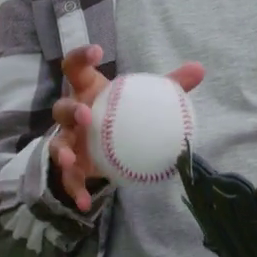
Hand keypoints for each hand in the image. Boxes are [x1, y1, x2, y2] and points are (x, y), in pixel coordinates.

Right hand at [50, 45, 204, 211]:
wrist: (108, 144)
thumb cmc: (122, 112)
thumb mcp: (144, 98)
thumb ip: (169, 85)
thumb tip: (200, 69)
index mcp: (87, 89)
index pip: (75, 67)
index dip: (81, 56)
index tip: (97, 52)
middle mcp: (73, 113)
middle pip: (62, 108)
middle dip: (71, 110)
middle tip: (86, 115)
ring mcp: (69, 140)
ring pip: (57, 144)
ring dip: (61, 151)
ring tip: (70, 160)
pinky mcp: (73, 166)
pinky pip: (68, 180)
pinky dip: (74, 190)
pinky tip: (83, 204)